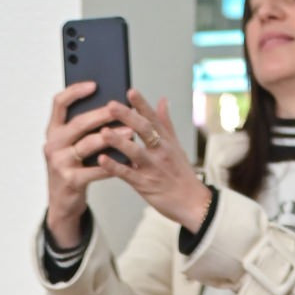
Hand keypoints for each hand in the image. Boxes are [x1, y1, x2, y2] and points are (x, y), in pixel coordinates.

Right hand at [43, 81, 118, 249]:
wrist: (63, 203)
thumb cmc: (72, 169)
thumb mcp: (71, 145)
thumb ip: (83, 127)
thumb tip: (110, 105)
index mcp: (53, 131)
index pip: (59, 103)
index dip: (75, 91)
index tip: (94, 85)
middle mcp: (53, 145)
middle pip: (79, 123)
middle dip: (102, 114)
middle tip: (121, 108)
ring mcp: (60, 163)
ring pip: (88, 145)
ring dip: (111, 138)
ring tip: (129, 133)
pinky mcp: (70, 181)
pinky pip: (95, 170)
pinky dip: (112, 165)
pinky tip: (127, 160)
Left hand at [96, 89, 211, 228]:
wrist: (192, 203)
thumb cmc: (181, 174)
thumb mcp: (176, 145)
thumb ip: (165, 123)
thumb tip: (162, 100)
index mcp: (166, 140)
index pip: (153, 117)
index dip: (141, 104)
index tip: (130, 91)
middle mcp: (160, 151)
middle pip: (144, 130)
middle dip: (127, 117)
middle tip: (110, 105)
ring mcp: (152, 167)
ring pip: (134, 151)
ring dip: (118, 141)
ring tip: (103, 131)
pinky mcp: (144, 184)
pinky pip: (127, 174)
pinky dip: (114, 167)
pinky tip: (101, 159)